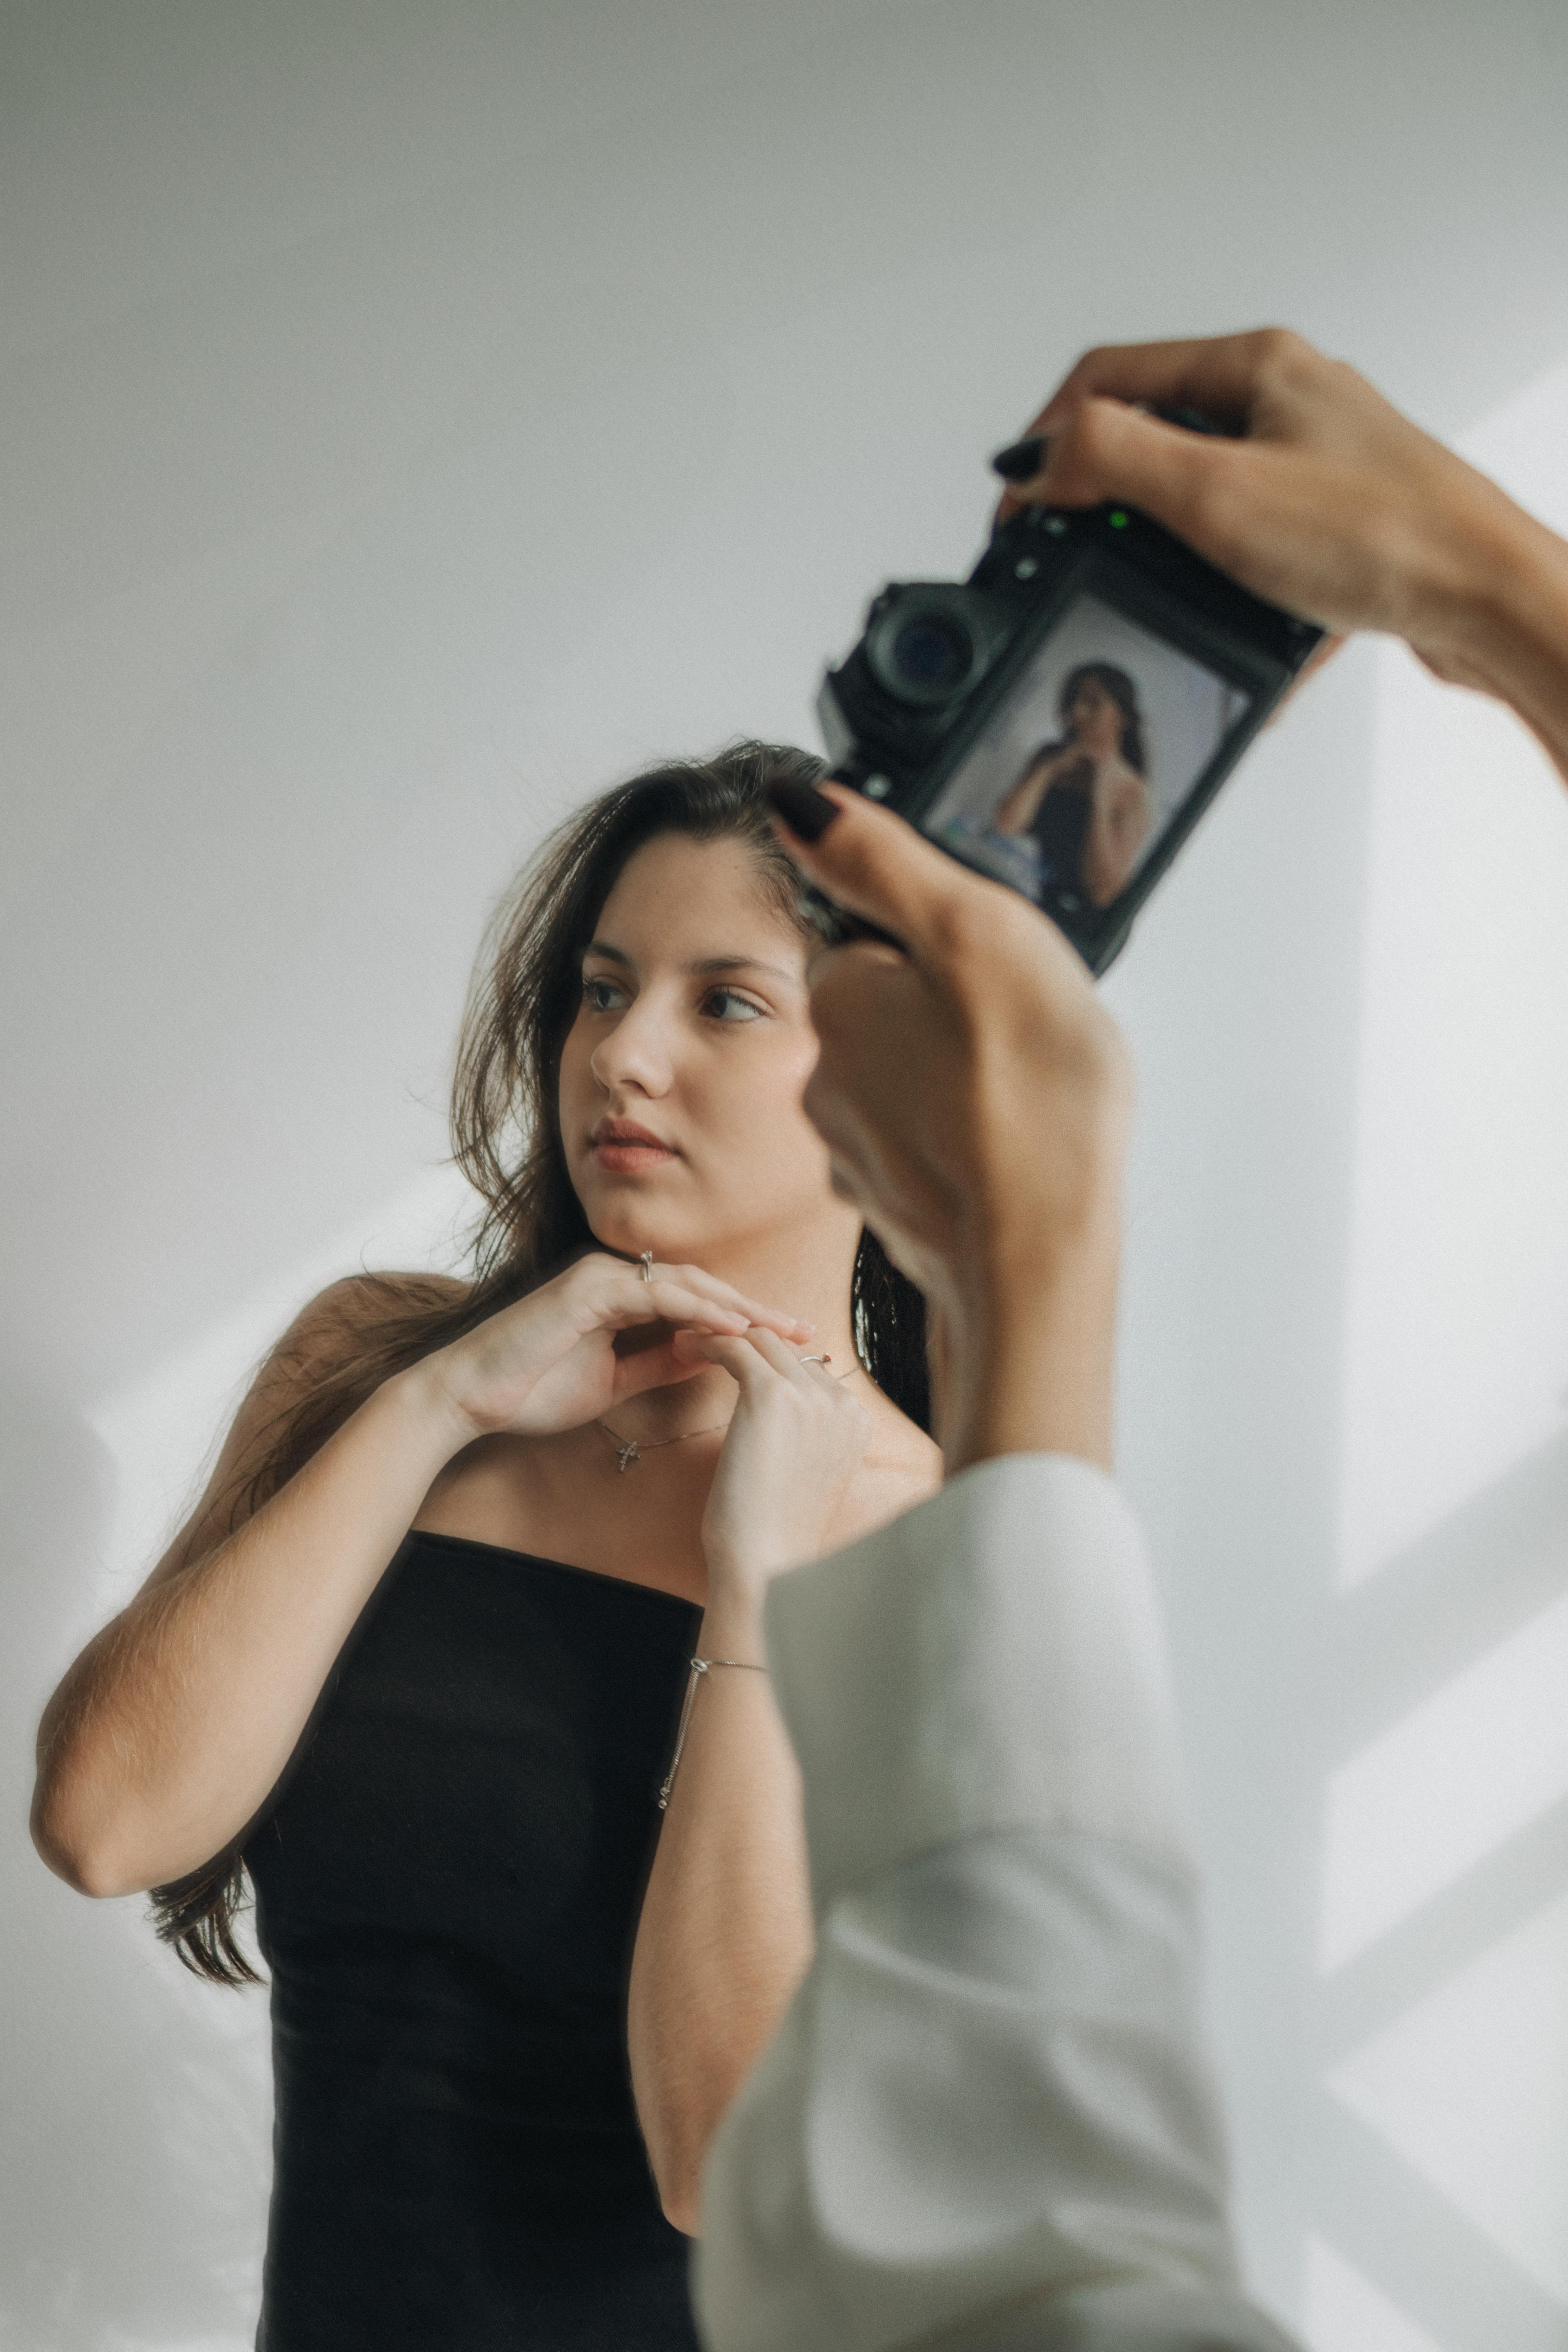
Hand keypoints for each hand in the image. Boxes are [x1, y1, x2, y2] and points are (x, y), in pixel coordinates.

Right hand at [424, 1254, 811, 1444]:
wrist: (468, 1400)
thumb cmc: (531, 1391)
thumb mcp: (613, 1381)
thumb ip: (658, 1363)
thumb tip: (707, 1357)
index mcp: (620, 1295)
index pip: (697, 1300)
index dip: (744, 1319)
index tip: (788, 1343)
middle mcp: (614, 1276)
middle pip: (702, 1286)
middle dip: (756, 1308)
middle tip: (805, 1330)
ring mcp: (600, 1276)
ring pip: (686, 1284)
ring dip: (738, 1306)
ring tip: (781, 1328)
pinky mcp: (587, 1289)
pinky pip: (656, 1295)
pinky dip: (698, 1310)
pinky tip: (734, 1326)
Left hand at [676, 1328, 872, 1625]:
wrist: (767, 1565)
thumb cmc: (772, 1532)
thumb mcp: (802, 1474)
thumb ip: (801, 1435)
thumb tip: (771, 1416)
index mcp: (854, 1420)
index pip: (808, 1367)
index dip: (767, 1359)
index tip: (733, 1358)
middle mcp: (841, 1402)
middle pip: (787, 1346)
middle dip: (743, 1337)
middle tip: (702, 1340)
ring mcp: (811, 1396)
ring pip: (761, 1338)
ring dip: (722, 1333)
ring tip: (687, 1340)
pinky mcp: (772, 1395)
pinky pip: (736, 1347)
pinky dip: (708, 1342)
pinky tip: (686, 1348)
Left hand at [768, 781, 1130, 1473]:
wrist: (1037, 1259)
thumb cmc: (1024, 1098)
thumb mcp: (969, 931)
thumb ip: (879, 858)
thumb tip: (789, 797)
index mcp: (836, 997)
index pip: (873, 933)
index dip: (940, 940)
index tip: (988, 969)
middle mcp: (825, 1075)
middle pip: (894, 1006)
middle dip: (954, 1011)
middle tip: (1017, 1036)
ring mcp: (858, 1147)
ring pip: (915, 1077)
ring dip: (965, 1076)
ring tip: (1019, 1096)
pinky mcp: (896, 1202)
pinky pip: (935, 1143)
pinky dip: (971, 1138)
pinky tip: (1011, 1148)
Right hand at [995, 326, 1536, 689]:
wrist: (1487, 599)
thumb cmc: (1384, 535)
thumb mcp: (1215, 492)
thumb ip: (1112, 461)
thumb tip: (1037, 455)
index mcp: (1255, 366)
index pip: (1108, 376)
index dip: (1046, 438)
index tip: (1019, 505)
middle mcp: (1286, 402)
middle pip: (1150, 437)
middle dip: (1103, 502)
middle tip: (1069, 555)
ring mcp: (1311, 464)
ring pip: (1198, 501)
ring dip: (1164, 554)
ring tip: (1153, 593)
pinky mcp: (1333, 527)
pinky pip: (1247, 556)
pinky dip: (1224, 594)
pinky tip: (1229, 629)